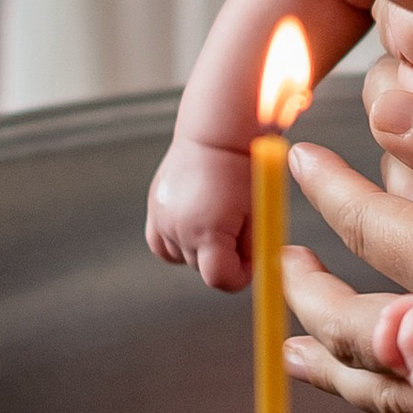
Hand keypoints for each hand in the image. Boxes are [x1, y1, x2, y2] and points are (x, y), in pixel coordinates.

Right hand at [145, 138, 254, 288]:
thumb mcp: (258, 212)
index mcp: (207, 230)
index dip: (239, 276)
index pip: (219, 278)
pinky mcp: (154, 209)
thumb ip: (253, 246)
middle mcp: (179, 228)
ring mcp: (161, 219)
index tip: (251, 262)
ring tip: (218, 219)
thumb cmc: (242, 169)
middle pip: (202, 267)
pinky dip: (178, 242)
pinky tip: (195, 224)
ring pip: (183, 256)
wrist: (213, 135)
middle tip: (240, 231)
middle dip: (223, 258)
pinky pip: (162, 243)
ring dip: (201, 249)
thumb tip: (251, 271)